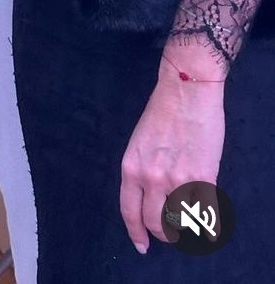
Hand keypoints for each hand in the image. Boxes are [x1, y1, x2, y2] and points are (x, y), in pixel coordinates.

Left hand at [119, 69, 224, 252]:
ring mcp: (178, 180)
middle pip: (155, 224)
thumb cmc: (161, 112)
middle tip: (169, 232)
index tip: (142, 245)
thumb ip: (142, 171)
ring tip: (187, 219)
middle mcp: (151, 178)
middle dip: (162, 233)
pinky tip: (208, 225)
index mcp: (131, 167)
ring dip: (184, 226)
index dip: (136, 233)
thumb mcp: (139, 143)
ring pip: (180, 222)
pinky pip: (205, 213)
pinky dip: (207, 223)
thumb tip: (150, 197)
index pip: (129, 211)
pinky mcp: (203, 178)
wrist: (186, 92)